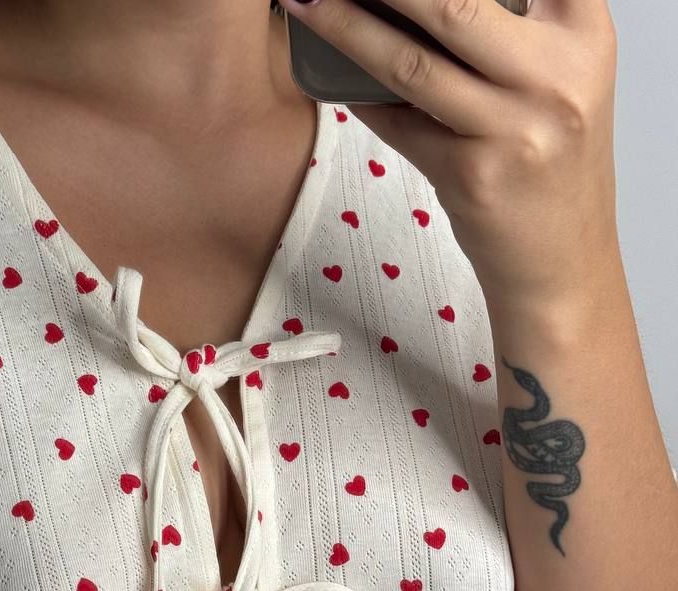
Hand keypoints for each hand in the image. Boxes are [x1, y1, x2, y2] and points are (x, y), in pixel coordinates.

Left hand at [281, 0, 620, 306]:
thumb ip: (510, 31)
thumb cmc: (549, 166)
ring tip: (308, 2)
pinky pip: (399, 123)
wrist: (561, 264)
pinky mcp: (471, 175)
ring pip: (411, 63)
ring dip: (347, 28)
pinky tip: (328, 72)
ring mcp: (513, 128)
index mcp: (583, 33)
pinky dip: (360, 95)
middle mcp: (556, 75)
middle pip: (454, 4)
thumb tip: (418, 8)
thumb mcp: (556, 80)